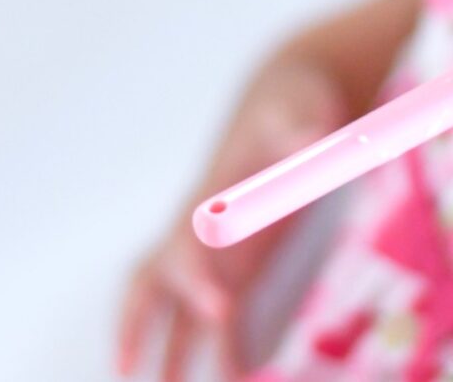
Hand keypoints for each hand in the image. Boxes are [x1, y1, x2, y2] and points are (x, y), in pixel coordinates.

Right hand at [115, 59, 350, 380]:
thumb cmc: (293, 103)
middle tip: (141, 377)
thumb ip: (302, 125)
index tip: (218, 310)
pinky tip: (235, 378)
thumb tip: (311, 133)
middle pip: (153, 282)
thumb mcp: (301, 107)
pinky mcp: (241, 261)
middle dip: (140, 329)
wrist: (289, 99)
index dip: (196, 277)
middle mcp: (200, 226)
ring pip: (176, 309)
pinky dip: (221, 347)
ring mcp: (217, 247)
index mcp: (211, 194)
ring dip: (172, 353)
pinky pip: (218, 315)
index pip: (188, 242)